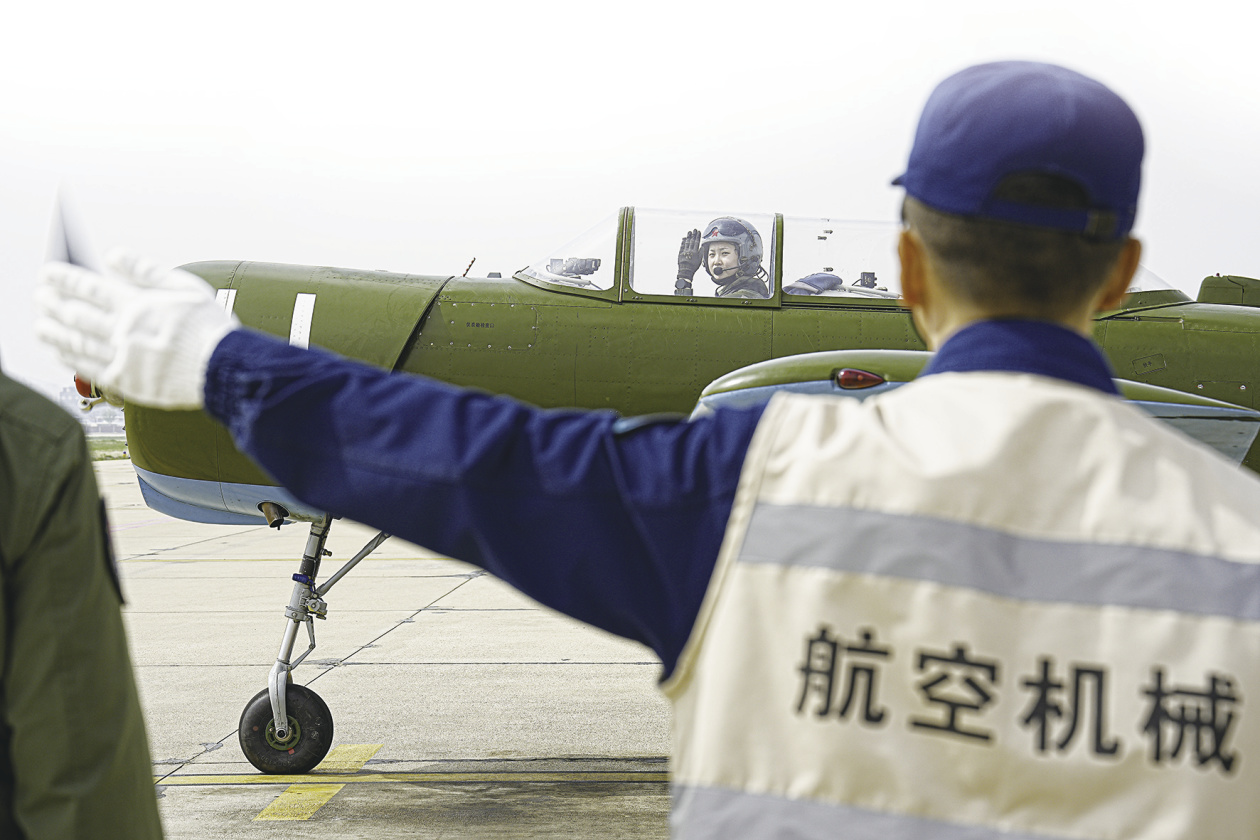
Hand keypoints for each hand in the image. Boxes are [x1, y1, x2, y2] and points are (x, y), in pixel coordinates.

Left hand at [35, 250, 238, 409]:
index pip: (90, 288)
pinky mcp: (127, 381)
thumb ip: (147, 271)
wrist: (223, 370)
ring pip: (77, 342)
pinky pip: (90, 369)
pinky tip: (61, 354)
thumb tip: (116, 256)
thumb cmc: (211, 331)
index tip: (49, 273)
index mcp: (137, 306)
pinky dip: (71, 360)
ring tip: (41, 325)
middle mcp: (124, 331)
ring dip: (55, 332)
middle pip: (77, 315)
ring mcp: (122, 357)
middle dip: (53, 304)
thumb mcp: (186, 287)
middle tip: (40, 298)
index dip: (65, 279)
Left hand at [677, 228, 701, 281]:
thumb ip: (701, 253)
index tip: (698, 231)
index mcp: (695, 252)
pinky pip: (682, 246)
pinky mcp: (680, 253)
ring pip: (687, 242)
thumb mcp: (699, 260)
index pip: (697, 242)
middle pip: (692, 241)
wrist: (685, 271)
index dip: (698, 236)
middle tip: (694, 229)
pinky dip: (683, 241)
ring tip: (689, 232)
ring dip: (688, 237)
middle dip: (693, 235)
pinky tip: (684, 238)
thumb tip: (702, 246)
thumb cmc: (693, 267)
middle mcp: (690, 251)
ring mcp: (684, 251)